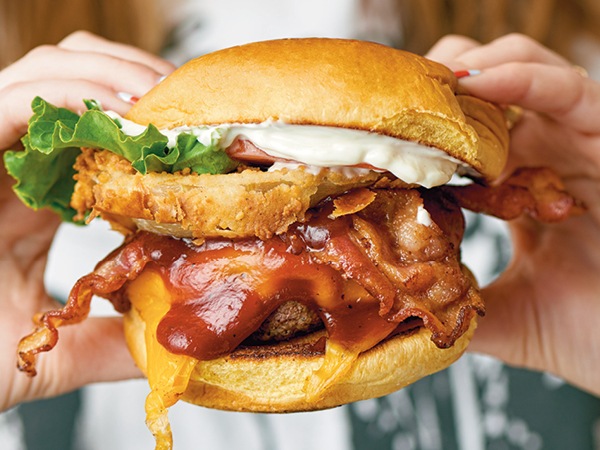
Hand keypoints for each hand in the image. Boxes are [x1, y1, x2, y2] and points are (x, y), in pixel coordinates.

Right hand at [0, 31, 174, 410]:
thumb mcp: (60, 349)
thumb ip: (116, 342)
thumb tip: (176, 344)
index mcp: (37, 199)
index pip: (98, 133)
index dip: (150, 121)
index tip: (201, 134)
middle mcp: (13, 166)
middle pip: (78, 82)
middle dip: (138, 79)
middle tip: (190, 106)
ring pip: (48, 74)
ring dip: (116, 77)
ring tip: (165, 103)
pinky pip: (11, 100)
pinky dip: (73, 97)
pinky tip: (125, 117)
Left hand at [427, 34, 599, 395]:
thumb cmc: (587, 332)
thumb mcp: (504, 314)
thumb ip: (458, 302)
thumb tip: (402, 310)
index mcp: (518, 186)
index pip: (464, 135)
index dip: (423, 125)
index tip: (378, 130)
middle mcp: (546, 156)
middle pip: (487, 91)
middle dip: (440, 85)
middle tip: (397, 99)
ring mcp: (577, 144)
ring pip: (525, 73)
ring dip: (474, 70)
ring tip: (432, 86)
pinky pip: (571, 92)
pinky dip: (525, 79)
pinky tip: (478, 83)